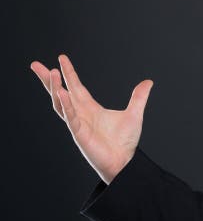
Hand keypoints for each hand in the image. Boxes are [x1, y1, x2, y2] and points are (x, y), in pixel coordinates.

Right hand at [30, 54, 153, 183]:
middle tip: (35, 65)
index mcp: (90, 108)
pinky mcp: (79, 134)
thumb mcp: (134, 114)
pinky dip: (65, 105)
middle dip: (49, 79)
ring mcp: (77, 124)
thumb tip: (148, 82)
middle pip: (60, 92)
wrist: (124, 162)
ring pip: (61, 103)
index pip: (76, 86)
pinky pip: (70, 117)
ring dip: (55, 88)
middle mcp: (80, 114)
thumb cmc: (124, 142)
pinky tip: (61, 93)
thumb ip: (139, 97)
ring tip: (51, 72)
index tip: (61, 58)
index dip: (69, 72)